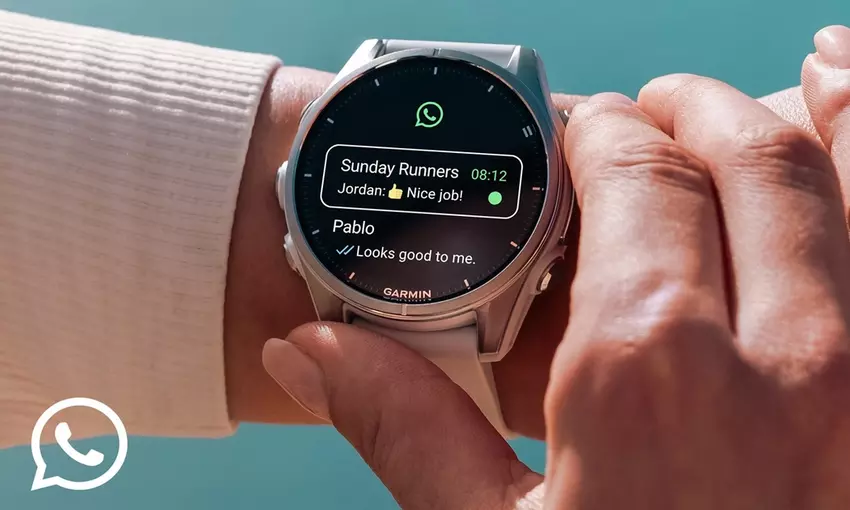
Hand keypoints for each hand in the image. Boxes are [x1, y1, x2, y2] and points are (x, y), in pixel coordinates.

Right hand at [262, 65, 849, 508]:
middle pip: (744, 154)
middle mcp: (789, 352)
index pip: (632, 179)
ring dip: (816, 105)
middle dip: (687, 109)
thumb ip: (405, 429)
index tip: (578, 135)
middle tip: (648, 114)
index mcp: (652, 373)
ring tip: (788, 72)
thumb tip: (308, 354)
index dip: (598, 135)